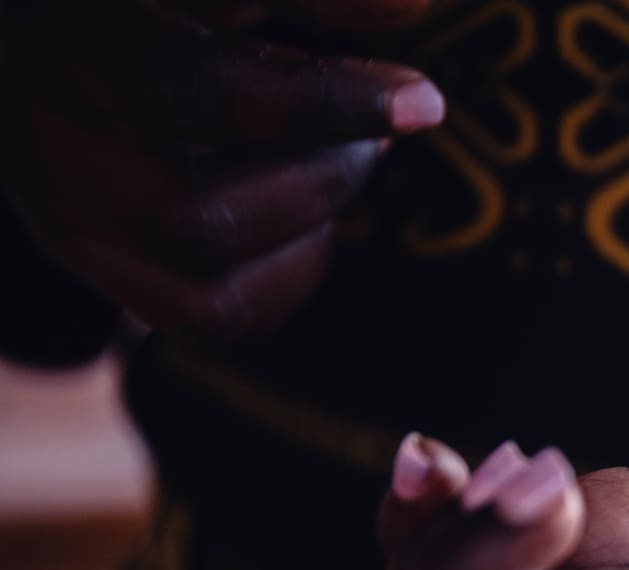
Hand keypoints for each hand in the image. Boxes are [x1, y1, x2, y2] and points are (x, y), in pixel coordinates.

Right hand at [0, 0, 438, 336]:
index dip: (320, 103)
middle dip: (322, 177)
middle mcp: (50, 149)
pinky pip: (215, 319)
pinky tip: (308, 208)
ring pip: (211, 291)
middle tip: (377, 125)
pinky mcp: (103, 269)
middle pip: (200, 220)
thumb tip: (417, 3)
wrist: (47, 32)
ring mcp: (68, 223)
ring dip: (312, 229)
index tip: (422, 100)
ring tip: (341, 158)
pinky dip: (291, 274)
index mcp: (73, 47)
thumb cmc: (157, 0)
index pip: (194, 93)